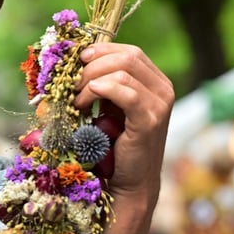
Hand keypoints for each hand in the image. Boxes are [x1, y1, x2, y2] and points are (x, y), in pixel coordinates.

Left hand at [75, 43, 173, 233]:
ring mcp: (160, 104)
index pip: (129, 51)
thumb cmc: (114, 147)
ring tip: (76, 101)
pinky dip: (100, 91)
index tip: (77, 62)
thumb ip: (100, 86)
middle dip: (91, 66)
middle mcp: (163, 89)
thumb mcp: (108, 110)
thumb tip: (71, 65)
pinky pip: (125, 92)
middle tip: (71, 84)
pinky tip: (85, 101)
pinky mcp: (150, 120)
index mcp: (155, 82)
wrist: (129, 183)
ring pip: (122, 70)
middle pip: (126, 56)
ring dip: (90, 81)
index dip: (100, 51)